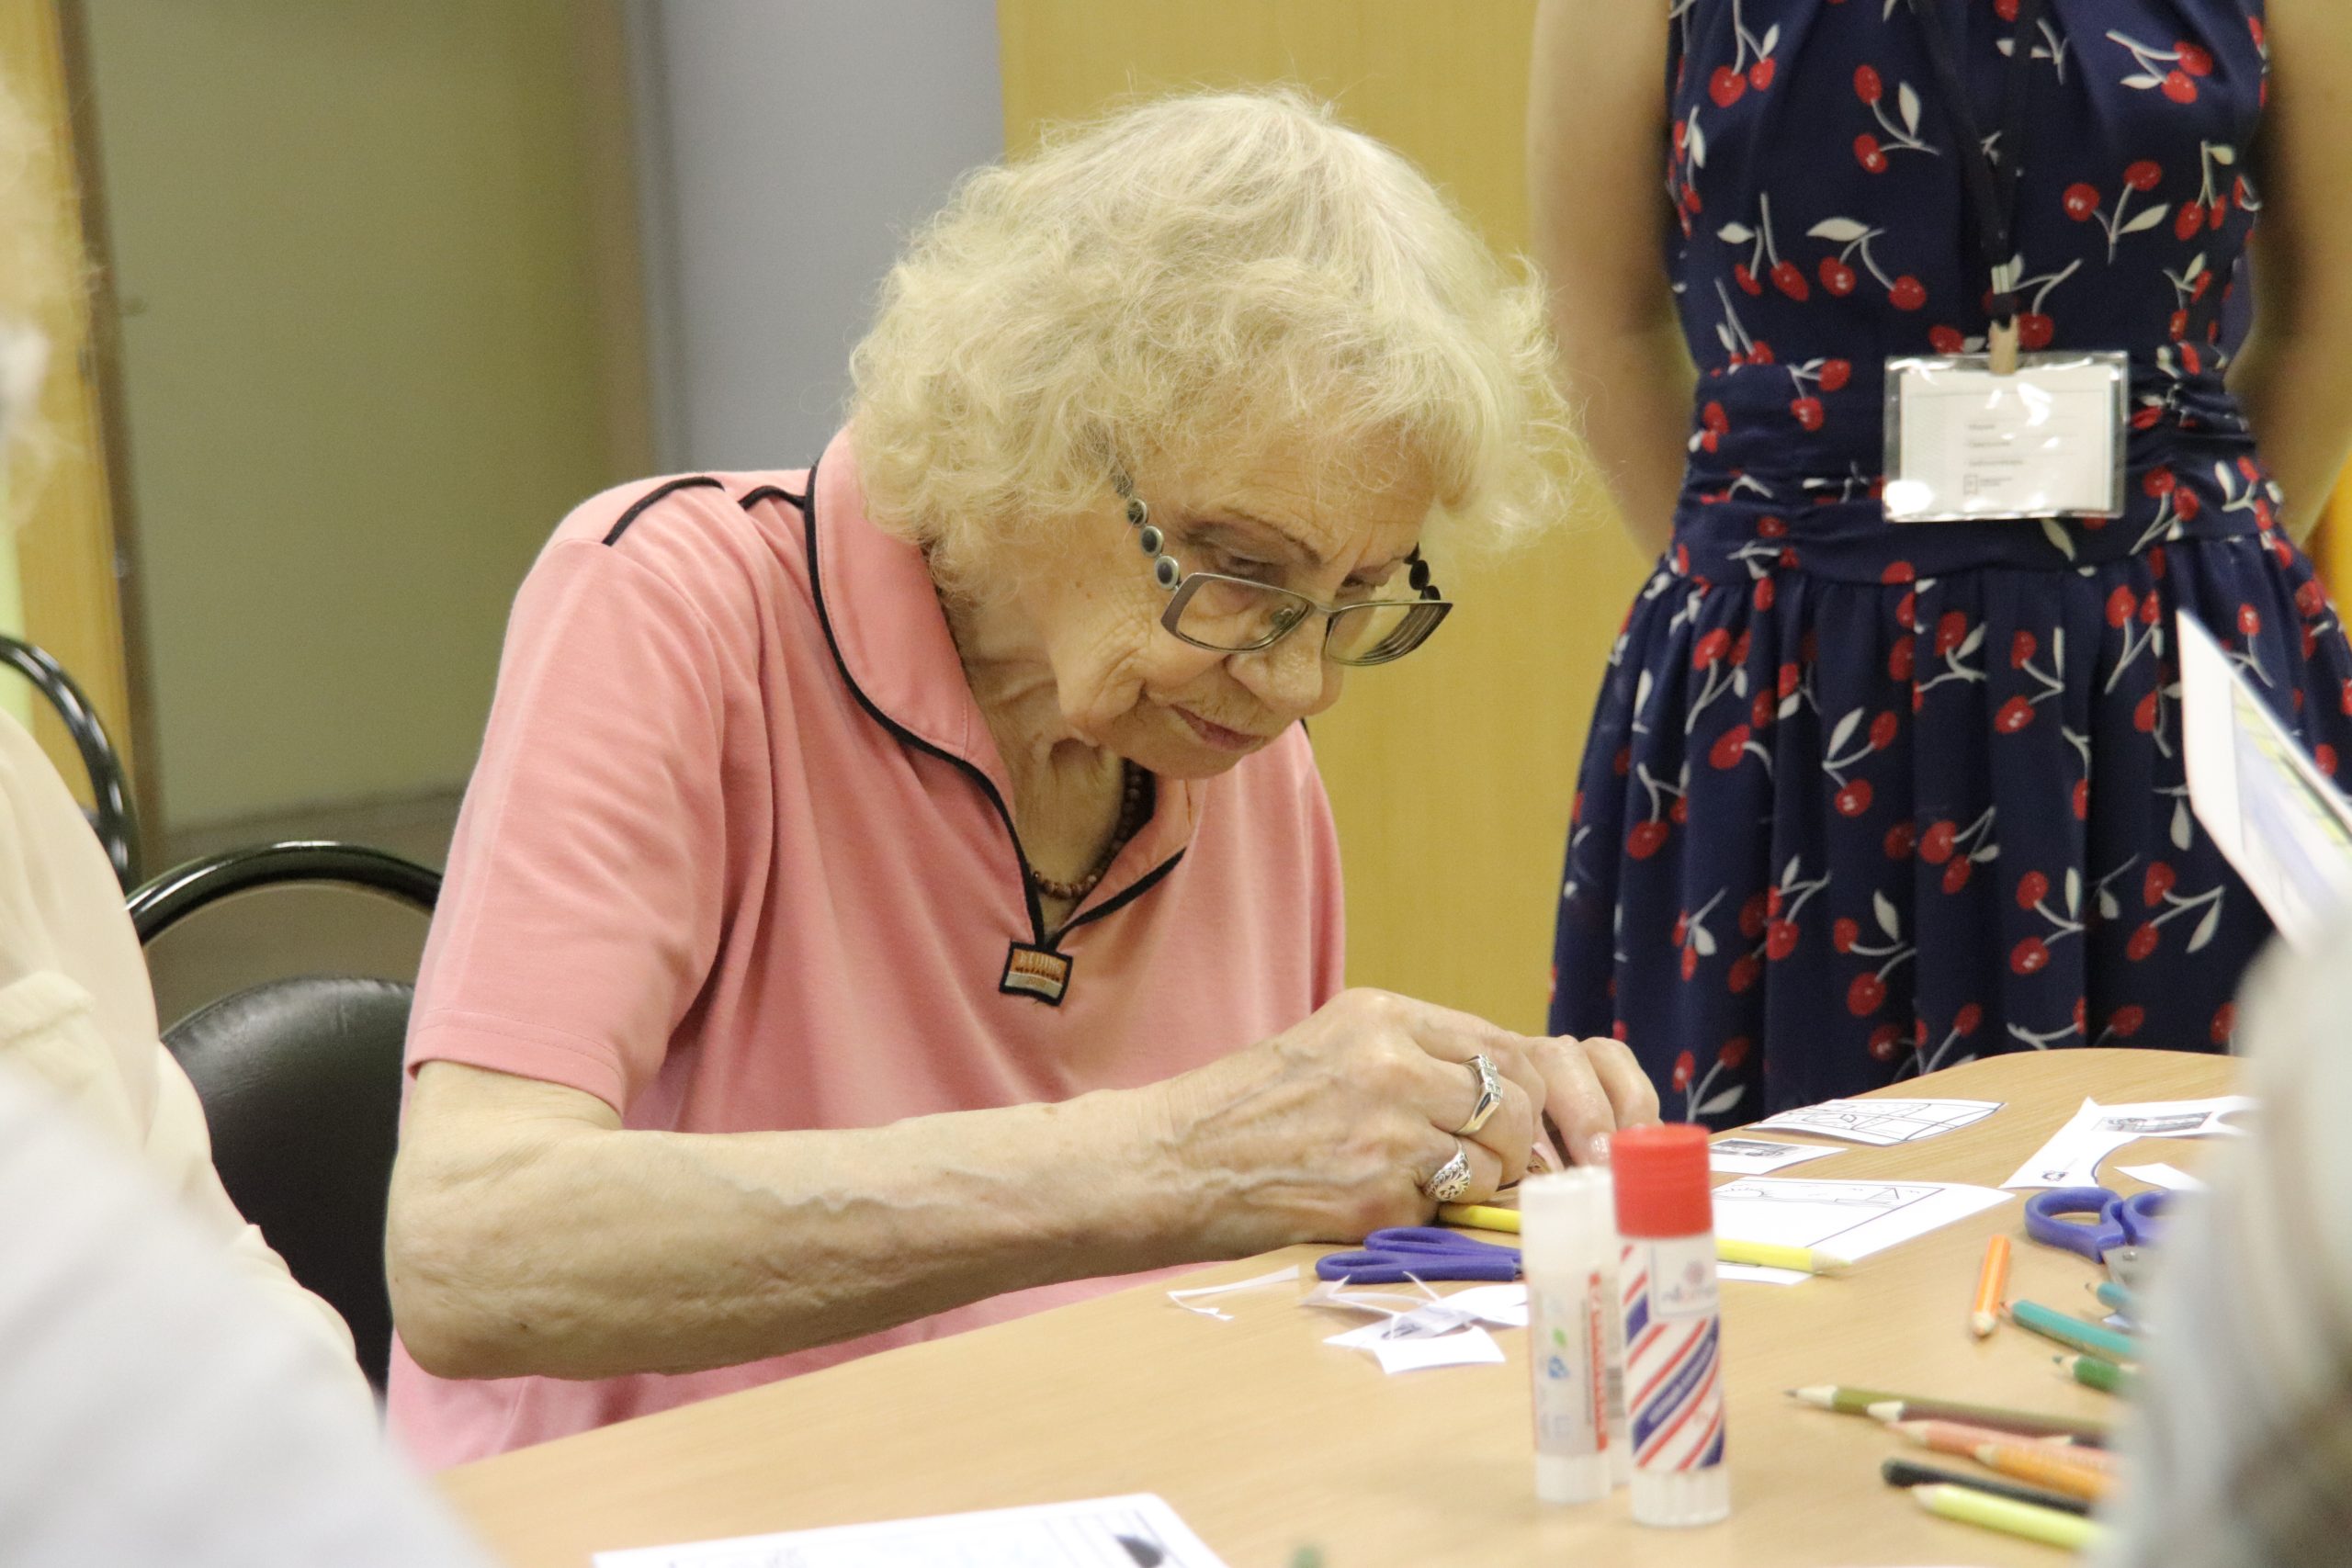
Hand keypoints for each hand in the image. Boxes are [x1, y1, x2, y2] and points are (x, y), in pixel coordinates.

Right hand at [1146, 989, 1656, 1253]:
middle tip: (1490, 1165)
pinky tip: (1374, 1207)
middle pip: (1512, 1101)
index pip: (1500, 1046)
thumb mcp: (1332, 1044)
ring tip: (1424, 1186)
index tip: (1522, 1124)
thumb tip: (1499, 1089)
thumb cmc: (1249, 1107)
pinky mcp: (1374, 1198)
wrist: (1171, 1161)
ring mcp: (1385, 1132)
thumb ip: (1412, 1054)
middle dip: (1514, 1142)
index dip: (1525, 1094)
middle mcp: (1390, 1064)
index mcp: (1381, 1015)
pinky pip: (1442, 1212)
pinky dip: (1424, 1217)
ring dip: (1476, 1184)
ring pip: (1491, 1162)